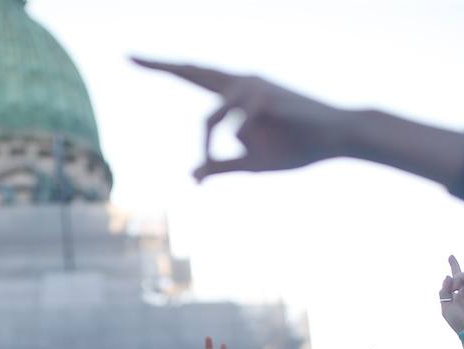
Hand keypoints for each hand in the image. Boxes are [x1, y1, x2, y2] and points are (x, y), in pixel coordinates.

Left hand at [132, 58, 351, 180]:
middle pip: (193, 72)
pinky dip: (248, 142)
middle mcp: (241, 82)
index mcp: (236, 94)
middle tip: (127, 56)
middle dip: (160, 65)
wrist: (336, 139)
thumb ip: (221, 166)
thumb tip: (191, 176)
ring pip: (214, 118)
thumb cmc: (296, 147)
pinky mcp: (266, 97)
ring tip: (234, 160)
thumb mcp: (252, 162)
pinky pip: (239, 126)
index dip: (161, 66)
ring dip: (214, 145)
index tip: (130, 57)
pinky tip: (271, 142)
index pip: (192, 75)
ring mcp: (254, 86)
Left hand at [438, 255, 463, 336]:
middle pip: (460, 277)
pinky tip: (456, 287)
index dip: (449, 278)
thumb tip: (448, 276)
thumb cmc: (458, 321)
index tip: (447, 269)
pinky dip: (459, 279)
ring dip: (454, 280)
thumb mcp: (445, 307)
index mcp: (457, 300)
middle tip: (450, 256)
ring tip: (453, 289)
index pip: (453, 286)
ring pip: (461, 276)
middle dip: (455, 266)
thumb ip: (444, 291)